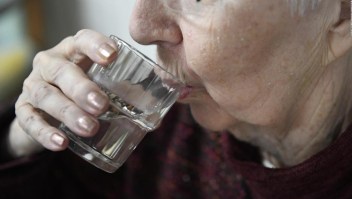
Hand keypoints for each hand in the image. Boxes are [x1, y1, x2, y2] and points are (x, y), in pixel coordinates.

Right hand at [11, 29, 116, 154]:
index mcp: (73, 52)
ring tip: (90, 127)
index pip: (82, 41)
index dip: (95, 46)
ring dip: (68, 112)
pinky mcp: (23, 110)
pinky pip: (30, 121)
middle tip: (101, 105)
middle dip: (82, 88)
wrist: (47, 110)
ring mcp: (34, 86)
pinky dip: (45, 132)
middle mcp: (50, 64)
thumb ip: (124, 96)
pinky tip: (61, 143)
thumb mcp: (99, 85)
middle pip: (62, 71)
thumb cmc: (81, 92)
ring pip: (46, 96)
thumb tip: (156, 121)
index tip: (112, 57)